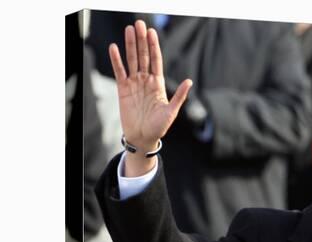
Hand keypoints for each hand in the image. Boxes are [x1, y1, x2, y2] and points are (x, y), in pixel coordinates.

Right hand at [108, 20, 191, 162]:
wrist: (143, 138)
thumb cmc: (159, 127)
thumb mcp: (171, 112)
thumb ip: (179, 96)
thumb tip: (189, 81)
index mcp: (158, 84)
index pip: (156, 60)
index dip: (154, 46)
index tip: (152, 32)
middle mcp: (146, 81)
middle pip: (143, 56)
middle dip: (142, 40)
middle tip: (139, 24)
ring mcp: (134, 84)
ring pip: (132, 60)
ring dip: (130, 45)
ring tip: (129, 30)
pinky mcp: (123, 90)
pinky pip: (119, 72)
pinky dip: (116, 61)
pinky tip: (114, 48)